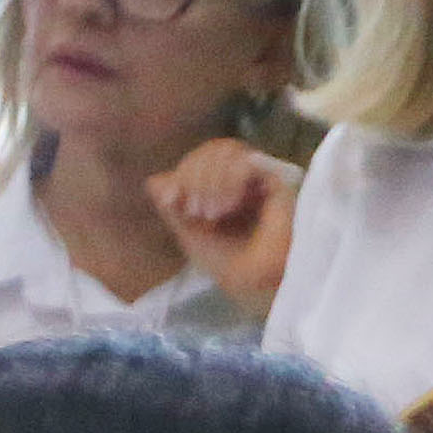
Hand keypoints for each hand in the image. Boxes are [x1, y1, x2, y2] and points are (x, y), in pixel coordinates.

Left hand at [156, 135, 302, 304]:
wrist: (257, 283)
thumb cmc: (231, 265)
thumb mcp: (190, 234)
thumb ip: (173, 208)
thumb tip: (154, 180)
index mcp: (227, 188)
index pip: (201, 160)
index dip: (182, 173)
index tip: (170, 200)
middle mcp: (247, 179)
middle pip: (214, 149)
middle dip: (194, 176)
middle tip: (194, 211)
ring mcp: (262, 178)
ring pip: (229, 149)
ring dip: (211, 179)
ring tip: (212, 214)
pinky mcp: (278, 181)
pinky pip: (247, 161)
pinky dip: (230, 180)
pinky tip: (229, 207)